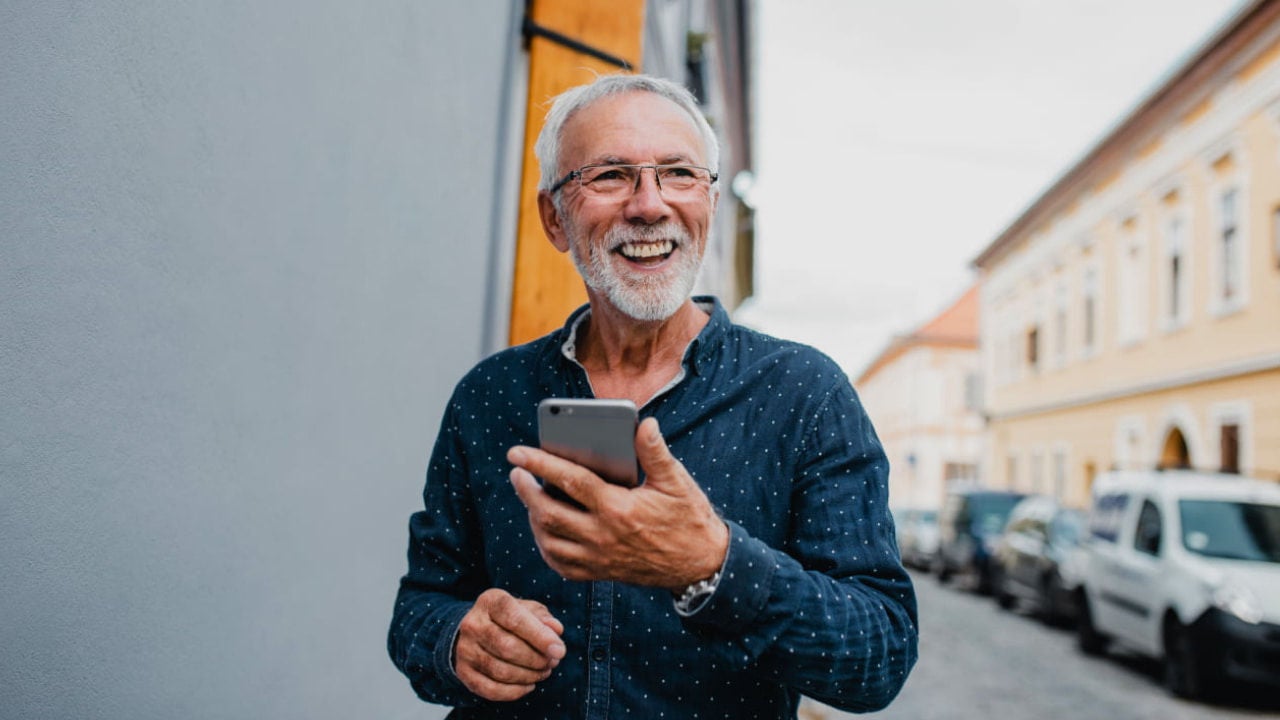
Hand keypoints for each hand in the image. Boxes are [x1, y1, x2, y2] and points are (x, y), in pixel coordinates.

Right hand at [454, 588, 565, 701]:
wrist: (476, 630)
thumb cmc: (511, 618)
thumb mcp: (528, 610)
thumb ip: (544, 618)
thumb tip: (556, 630)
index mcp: (491, 601)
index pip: (515, 619)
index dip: (539, 636)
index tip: (560, 650)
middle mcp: (472, 624)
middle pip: (507, 647)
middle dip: (536, 659)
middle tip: (552, 662)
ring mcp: (465, 649)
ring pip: (500, 671)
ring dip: (528, 676)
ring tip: (543, 671)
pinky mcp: (464, 672)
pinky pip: (490, 689)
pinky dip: (514, 692)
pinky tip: (528, 685)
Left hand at [508, 417, 728, 589]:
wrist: (701, 565)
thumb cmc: (689, 517)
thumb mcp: (676, 481)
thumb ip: (655, 452)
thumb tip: (643, 423)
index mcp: (618, 509)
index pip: (570, 481)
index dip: (540, 464)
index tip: (517, 452)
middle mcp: (603, 536)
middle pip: (549, 512)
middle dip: (526, 490)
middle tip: (517, 472)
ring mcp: (599, 559)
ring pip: (549, 540)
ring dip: (533, 517)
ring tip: (529, 496)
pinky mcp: (601, 573)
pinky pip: (562, 565)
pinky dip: (547, 546)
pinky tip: (545, 530)